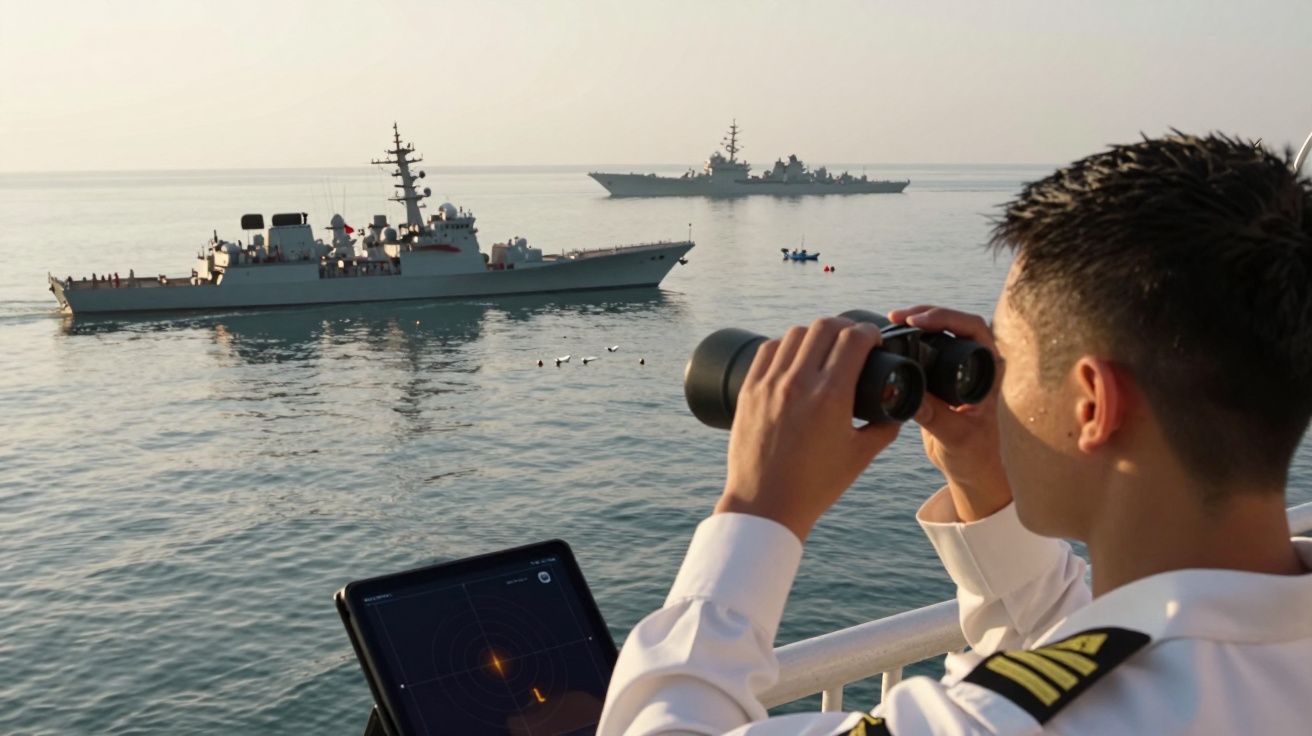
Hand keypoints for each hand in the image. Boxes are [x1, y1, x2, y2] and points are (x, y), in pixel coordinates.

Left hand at [715, 318, 901, 539]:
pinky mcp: (749, 390)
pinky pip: (768, 350)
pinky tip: (795, 357)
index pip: (854, 339)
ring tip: (825, 348)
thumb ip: (884, 427)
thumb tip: (896, 407)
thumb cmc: (815, 485)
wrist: (766, 504)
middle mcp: (798, 384)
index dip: (870, 332)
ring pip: (795, 334)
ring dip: (816, 334)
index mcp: (830, 397)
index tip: (875, 340)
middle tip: (853, 340)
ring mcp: (769, 384)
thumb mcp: (860, 456)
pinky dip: (786, 346)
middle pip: (824, 327)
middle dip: (846, 327)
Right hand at [888, 306, 1011, 520]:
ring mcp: (959, 368)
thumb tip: (911, 396)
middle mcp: (978, 363)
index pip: (974, 328)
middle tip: (898, 316)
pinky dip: (909, 340)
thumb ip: (935, 418)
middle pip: (954, 322)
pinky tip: (892, 339)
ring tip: (891, 321)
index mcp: (992, 370)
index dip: (946, 319)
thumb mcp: (956, 438)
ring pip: (939, 332)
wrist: (969, 470)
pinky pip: (927, 348)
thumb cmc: (974, 456)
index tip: (918, 323)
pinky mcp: (941, 376)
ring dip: (916, 322)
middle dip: (926, 313)